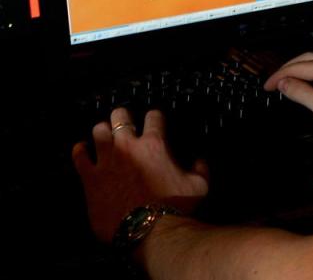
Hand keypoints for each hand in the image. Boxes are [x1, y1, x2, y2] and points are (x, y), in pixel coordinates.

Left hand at [72, 107, 209, 243]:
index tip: (154, 122)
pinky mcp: (90, 178)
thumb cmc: (176, 206)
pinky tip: (82, 149)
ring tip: (103, 136)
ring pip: (97, 131)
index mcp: (155, 144)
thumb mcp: (199, 185)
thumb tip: (199, 161)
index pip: (153, 117)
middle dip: (122, 117)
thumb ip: (200, 169)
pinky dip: (80, 151)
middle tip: (124, 124)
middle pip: (120, 116)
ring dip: (101, 131)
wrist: (148, 230)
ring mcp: (107, 160)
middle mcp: (128, 146)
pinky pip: (79, 157)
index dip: (155, 117)